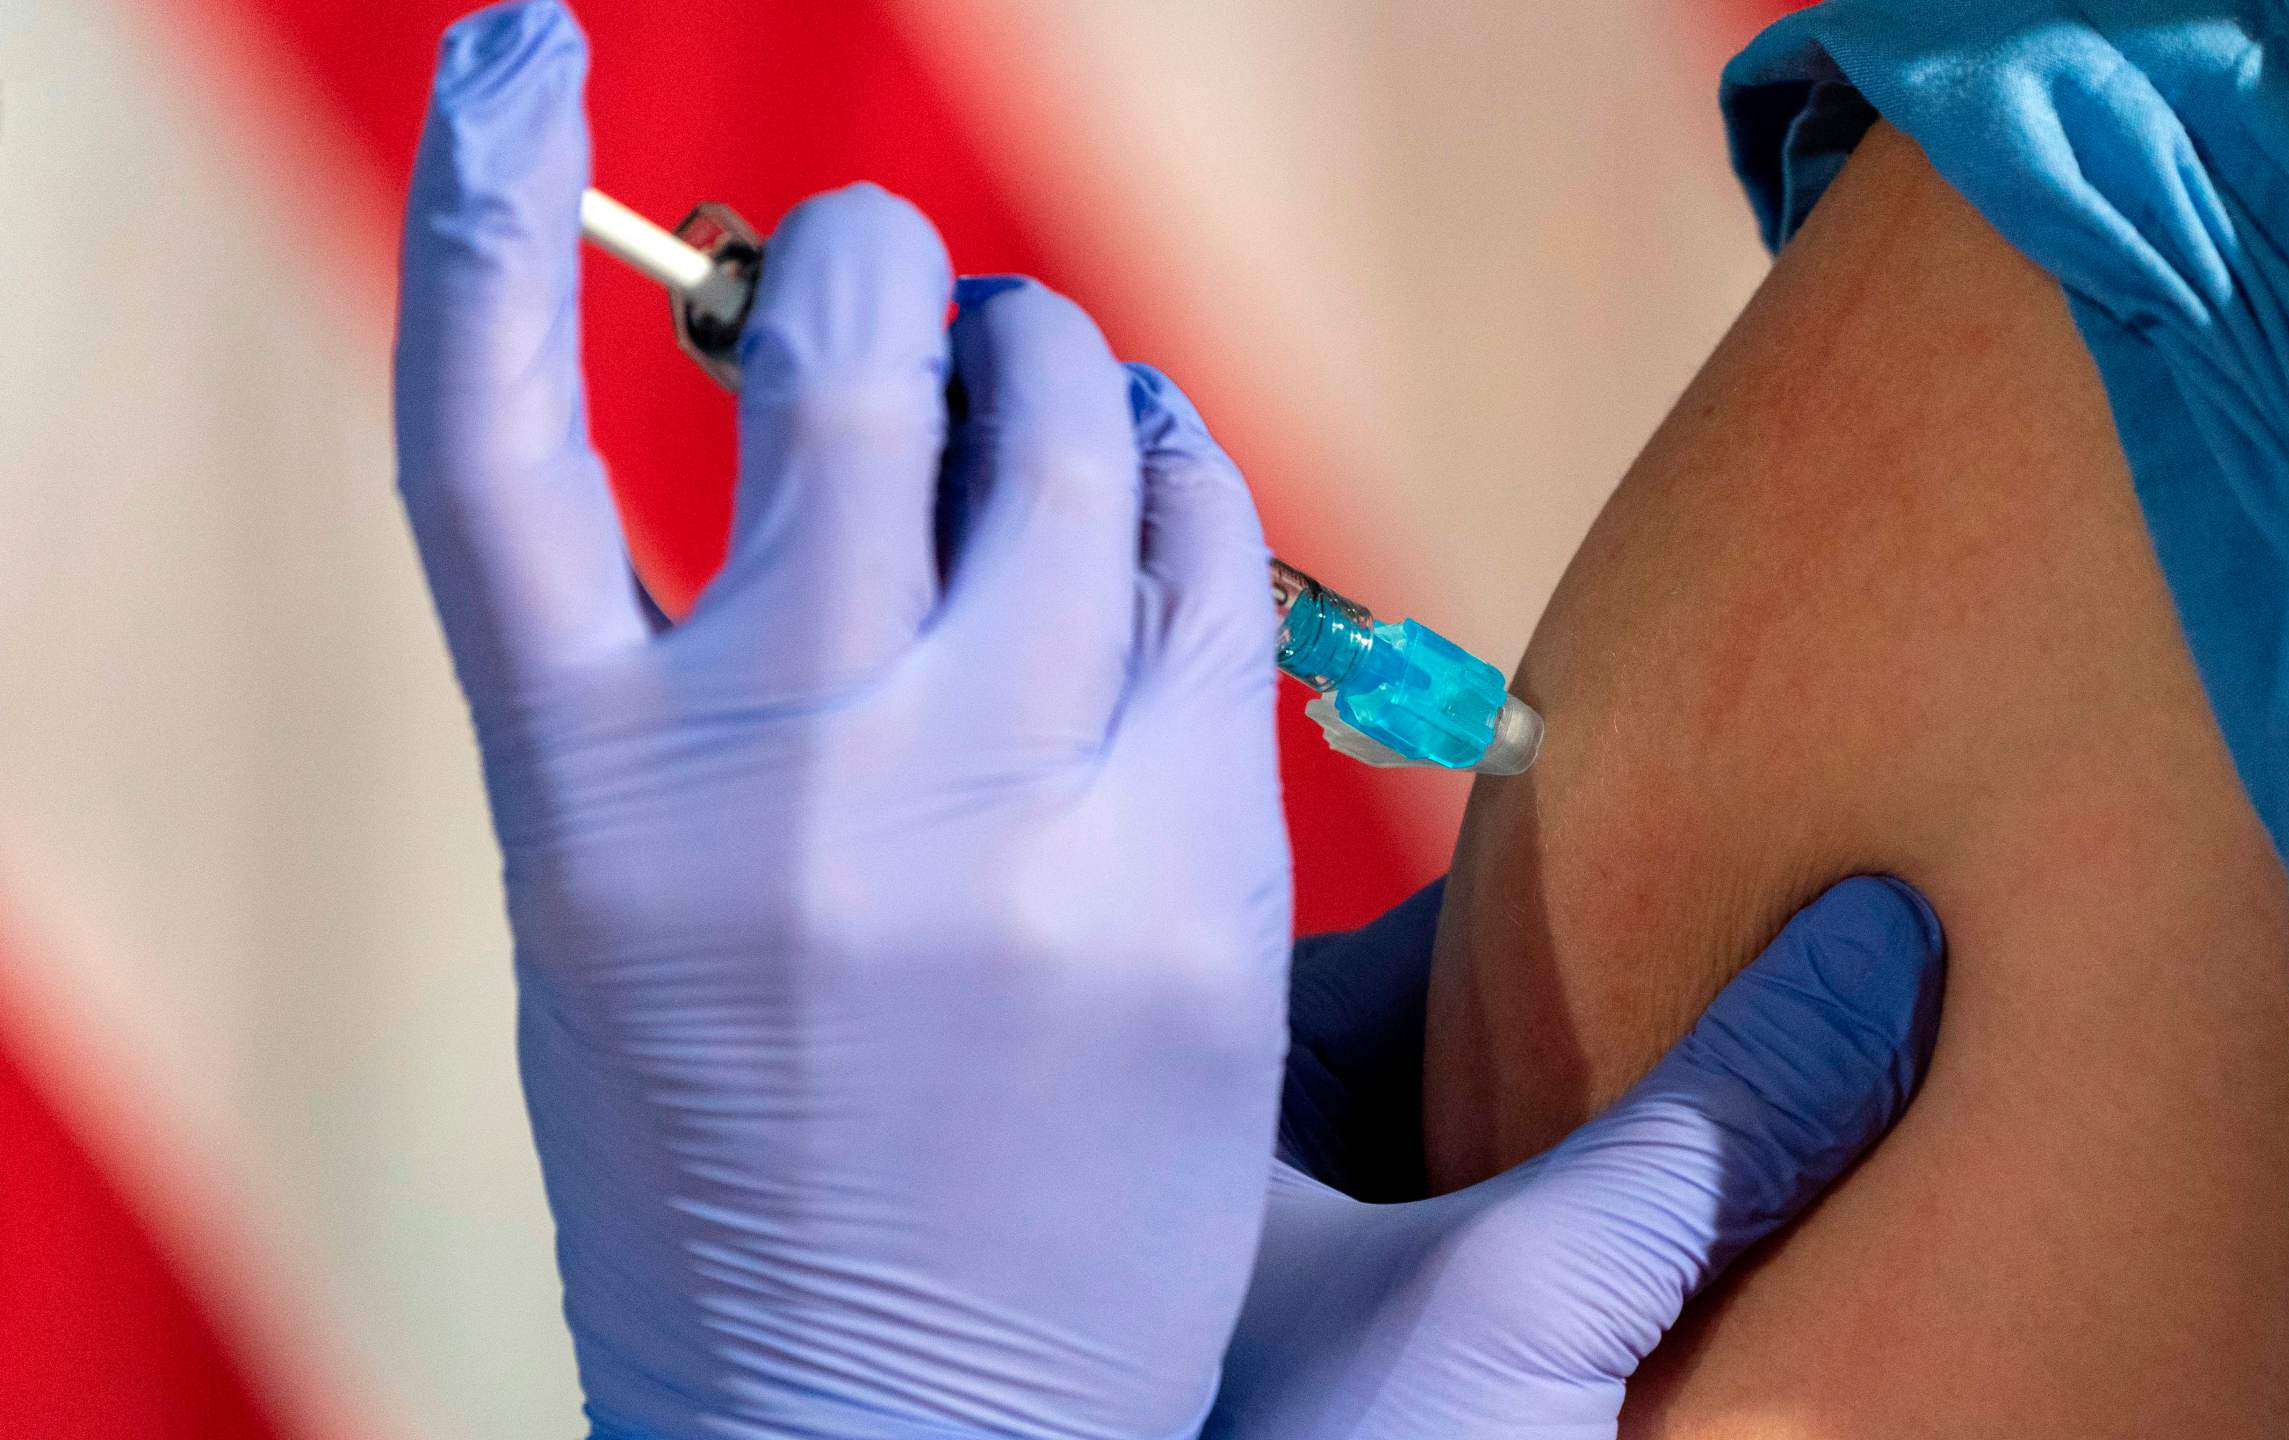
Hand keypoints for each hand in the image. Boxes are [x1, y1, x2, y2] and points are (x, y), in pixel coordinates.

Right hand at [395, 6, 1288, 1436]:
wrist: (887, 1421)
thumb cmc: (733, 1164)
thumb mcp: (621, 921)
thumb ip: (686, 685)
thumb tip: (826, 453)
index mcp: (582, 795)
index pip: (491, 430)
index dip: (500, 208)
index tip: (533, 61)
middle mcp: (779, 775)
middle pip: (837, 371)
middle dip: (875, 272)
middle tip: (892, 275)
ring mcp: (995, 821)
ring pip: (1057, 445)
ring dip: (1054, 358)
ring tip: (1043, 366)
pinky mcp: (1182, 885)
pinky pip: (1209, 585)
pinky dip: (1183, 491)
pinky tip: (1160, 484)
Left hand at [1219, 876, 1943, 1437]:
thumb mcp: (1530, 1294)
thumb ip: (1709, 1132)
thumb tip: (1879, 948)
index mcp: (1222, 1111)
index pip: (1416, 950)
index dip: (1572, 912)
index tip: (1711, 865)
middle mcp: (1255, 1193)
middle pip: (1472, 1063)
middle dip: (1613, 1038)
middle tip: (1769, 964)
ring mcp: (1322, 1302)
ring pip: (1501, 1178)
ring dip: (1620, 1153)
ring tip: (1774, 1084)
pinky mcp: (1394, 1392)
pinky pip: (1515, 1278)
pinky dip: (1606, 1249)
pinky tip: (1718, 1234)